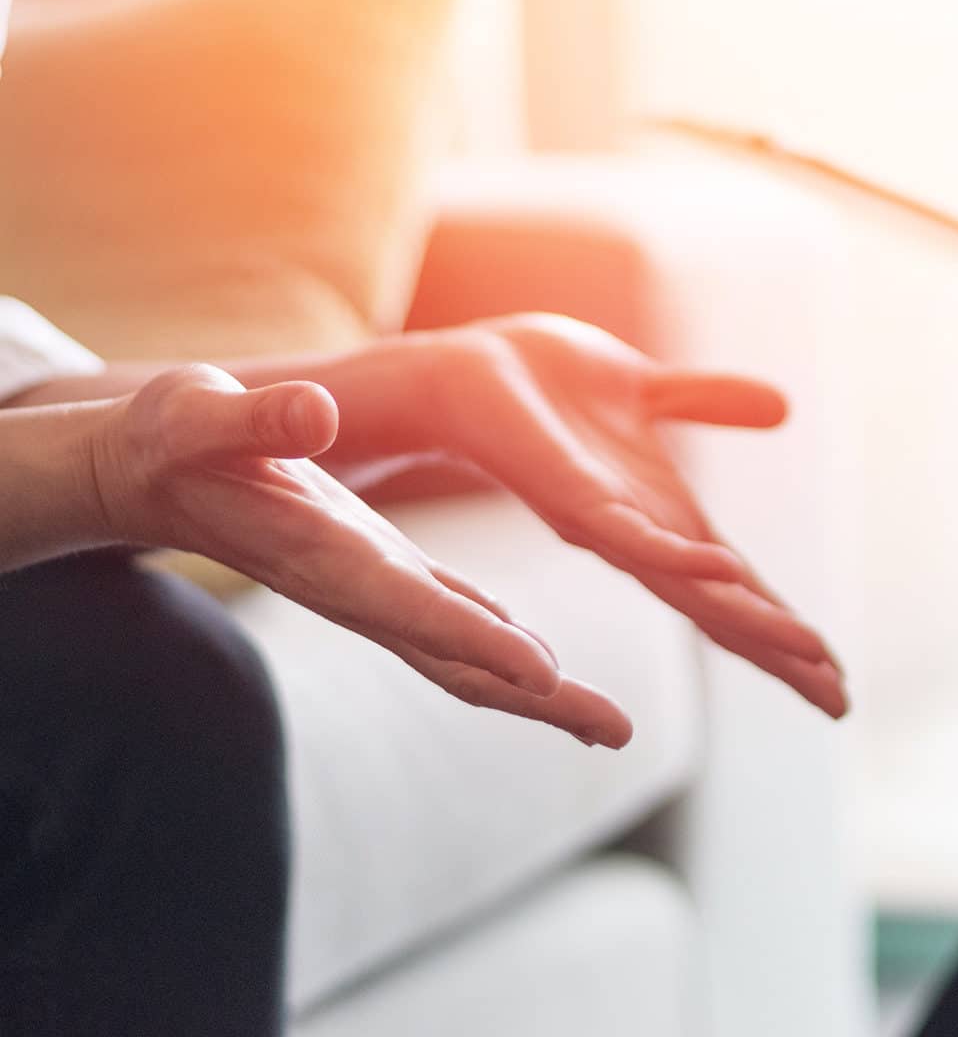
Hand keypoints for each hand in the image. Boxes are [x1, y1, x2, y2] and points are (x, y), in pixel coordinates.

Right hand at [92, 364, 632, 747]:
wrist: (152, 477)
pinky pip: (448, 618)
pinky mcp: (376, 567)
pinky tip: (540, 666)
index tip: (545, 674)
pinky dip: (499, 646)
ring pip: (459, 648)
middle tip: (617, 731)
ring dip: (532, 687)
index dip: (474, 639)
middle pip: (452, 657)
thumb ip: (254, 420)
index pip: (405, 603)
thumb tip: (315, 414)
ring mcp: (368, 584)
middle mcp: (352, 585)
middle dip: (533, 698)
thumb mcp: (197, 415)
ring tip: (605, 720)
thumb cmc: (170, 441)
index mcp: (317, 549)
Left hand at [392, 313, 846, 717]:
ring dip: (746, 618)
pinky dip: (676, 553)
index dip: (782, 624)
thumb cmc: (548, 385)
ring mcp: (602, 521)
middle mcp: (634, 533)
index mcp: (657, 514)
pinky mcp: (566, 495)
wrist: (472, 363)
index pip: (732, 584)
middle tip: (839, 700)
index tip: (835, 675)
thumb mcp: (649, 390)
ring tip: (807, 654)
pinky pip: (627, 533)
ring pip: (684, 584)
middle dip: (778, 648)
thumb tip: (783, 407)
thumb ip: (707, 402)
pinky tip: (723, 567)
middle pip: (717, 604)